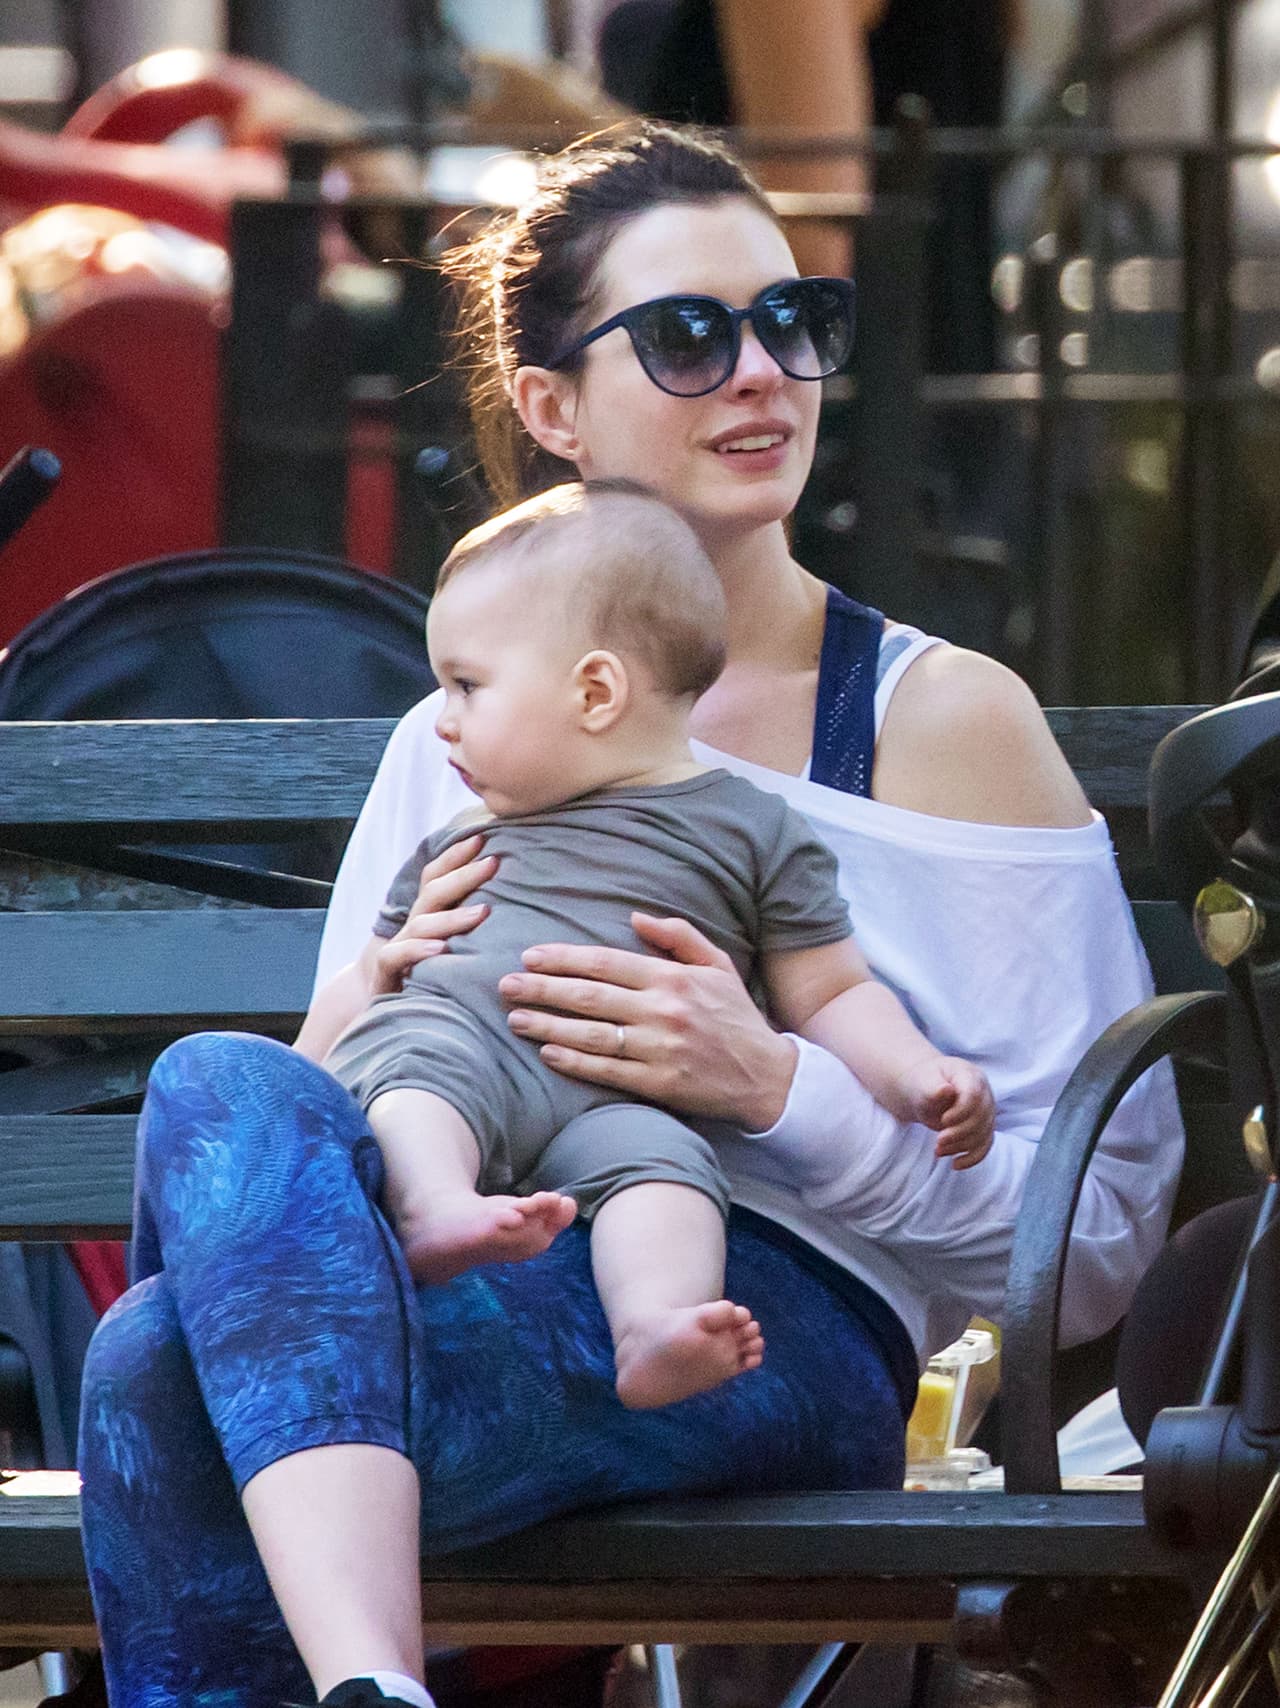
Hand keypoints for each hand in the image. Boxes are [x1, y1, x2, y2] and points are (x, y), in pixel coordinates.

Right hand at [369, 834, 496, 995]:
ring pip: (422, 923)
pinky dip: (416, 951)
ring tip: (482, 911)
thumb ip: (470, 924)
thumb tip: (511, 902)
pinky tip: (439, 949)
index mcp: (428, 916)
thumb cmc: (428, 977)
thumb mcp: (450, 948)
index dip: (456, 856)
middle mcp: (413, 927)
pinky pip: (396, 956)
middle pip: (434, 893)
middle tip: (494, 863)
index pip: (437, 878)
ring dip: (452, 917)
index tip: (484, 838)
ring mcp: (399, 948)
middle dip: (463, 875)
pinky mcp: (387, 974)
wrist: (384, 1012)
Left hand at [498, 912, 798, 1130]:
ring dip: (548, 1025)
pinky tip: (547, 1052)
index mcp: (672, 978)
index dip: (563, 958)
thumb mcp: (716, 966)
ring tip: (515, 1019)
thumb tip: (635, 916)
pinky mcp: (659, 1083)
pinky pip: (607, 1070)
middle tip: (506, 985)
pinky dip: (574, 1062)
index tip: (531, 956)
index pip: (605, 962)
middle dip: (542, 988)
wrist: (768, 1076)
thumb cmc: (736, 1017)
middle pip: (589, 996)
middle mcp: (663, 1010)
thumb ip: (677, 936)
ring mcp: (660, 1049)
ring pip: (591, 1034)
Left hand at [904, 1056, 994, 1170]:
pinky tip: (955, 1164)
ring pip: (983, 1135)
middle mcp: (984, 1093)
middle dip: (959, 1133)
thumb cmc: (924, 1084)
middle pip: (981, 1118)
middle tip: (938, 1142)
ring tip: (938, 1150)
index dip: (961, 1112)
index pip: (974, 1096)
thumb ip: (933, 1087)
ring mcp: (987, 1111)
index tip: (943, 1121)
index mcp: (971, 1076)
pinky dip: (972, 1158)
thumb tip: (946, 1090)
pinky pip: (984, 1146)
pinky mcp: (984, 1128)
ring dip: (961, 1146)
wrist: (925, 1091)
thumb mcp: (923, 1083)